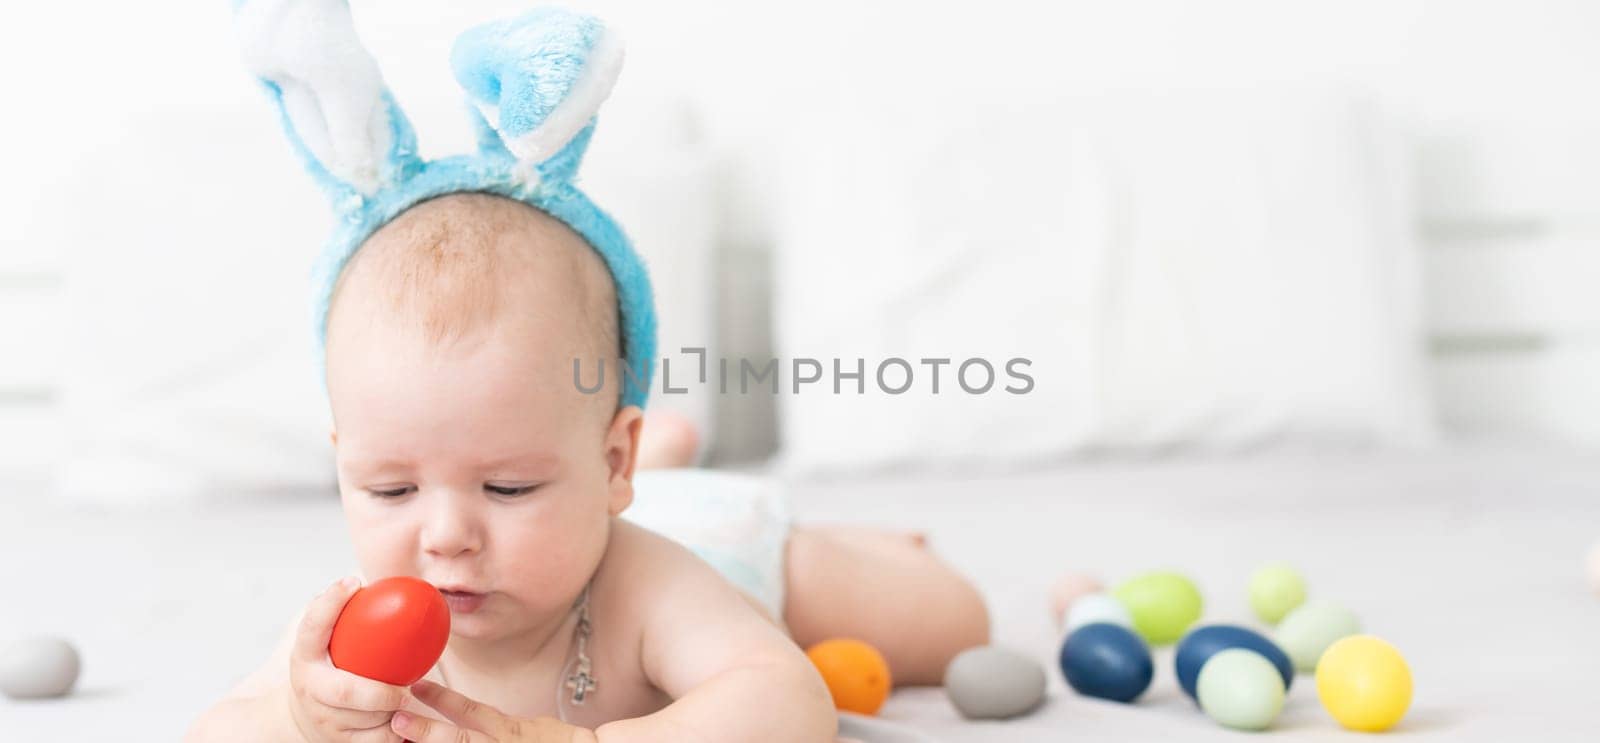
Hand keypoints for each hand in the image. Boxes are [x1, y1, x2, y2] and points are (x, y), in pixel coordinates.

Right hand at [287, 577, 411, 742]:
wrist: (300, 718)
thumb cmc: (325, 669)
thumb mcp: (323, 641)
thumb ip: (341, 615)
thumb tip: (370, 580)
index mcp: (304, 656)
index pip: (311, 626)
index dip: (329, 604)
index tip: (352, 582)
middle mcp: (310, 689)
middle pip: (345, 691)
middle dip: (380, 691)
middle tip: (407, 685)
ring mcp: (323, 719)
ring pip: (366, 719)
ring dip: (392, 710)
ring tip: (407, 698)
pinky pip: (376, 740)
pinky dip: (396, 730)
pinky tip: (406, 719)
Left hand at [391, 680, 596, 742]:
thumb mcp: (530, 729)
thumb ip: (500, 727)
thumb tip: (475, 719)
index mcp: (511, 731)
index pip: (472, 712)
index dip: (444, 699)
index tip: (419, 687)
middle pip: (461, 739)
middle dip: (427, 731)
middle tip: (397, 719)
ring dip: (433, 742)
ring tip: (403, 731)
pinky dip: (457, 740)